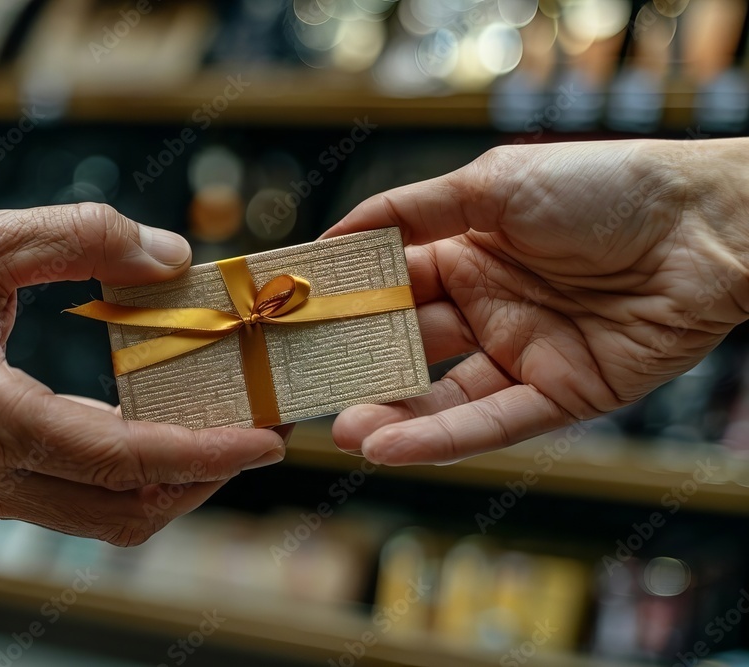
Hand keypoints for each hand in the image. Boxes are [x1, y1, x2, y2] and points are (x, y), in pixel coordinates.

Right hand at [0, 203, 285, 545]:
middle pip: (122, 509)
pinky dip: (131, 475)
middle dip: (203, 480)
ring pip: (103, 516)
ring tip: (224, 435)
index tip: (262, 442)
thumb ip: (79, 237)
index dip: (200, 455)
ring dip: (172, 485)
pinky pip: (75, 498)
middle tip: (259, 437)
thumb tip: (171, 256)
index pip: (115, 457)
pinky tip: (161, 429)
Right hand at [323, 139, 748, 464]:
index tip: (289, 320)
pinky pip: (492, 422)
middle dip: (356, 371)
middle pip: (407, 348)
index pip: (387, 286)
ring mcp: (521, 354)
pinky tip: (390, 447)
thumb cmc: (602, 187)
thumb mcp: (492, 182)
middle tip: (303, 392)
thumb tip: (335, 234)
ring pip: (442, 398)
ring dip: (390, 418)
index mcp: (466, 254)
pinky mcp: (559, 396)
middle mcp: (487, 308)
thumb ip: (411, 211)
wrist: (707, 225)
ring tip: (341, 432)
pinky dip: (441, 438)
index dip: (341, 303)